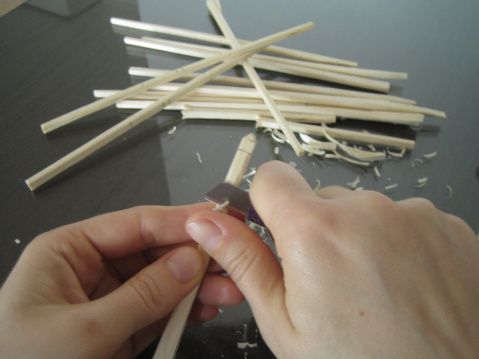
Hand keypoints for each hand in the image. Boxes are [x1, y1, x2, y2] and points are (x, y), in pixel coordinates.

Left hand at [0, 204, 242, 358]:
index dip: (179, 222)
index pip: (134, 224)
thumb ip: (142, 295)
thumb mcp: (84, 332)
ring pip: (161, 283)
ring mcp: (107, 300)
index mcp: (69, 251)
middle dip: (194, 260)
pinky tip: (207, 309)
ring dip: (196, 287)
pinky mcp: (118, 328)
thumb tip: (192, 261)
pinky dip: (183, 312)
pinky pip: (157, 312)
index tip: (219, 220)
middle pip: (153, 253)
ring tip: (230, 291)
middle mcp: (90, 268)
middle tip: (233, 263)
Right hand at [185, 161, 478, 358]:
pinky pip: (403, 218)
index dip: (266, 202)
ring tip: (373, 287)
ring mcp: (412, 212)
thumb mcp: (285, 324)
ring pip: (362, 209)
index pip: (271, 177)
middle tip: (330, 281)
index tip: (274, 229)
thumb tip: (205, 222)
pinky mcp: (445, 222)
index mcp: (315, 231)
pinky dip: (397, 242)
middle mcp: (367, 208)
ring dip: (358, 237)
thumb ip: (242, 262)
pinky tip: (405, 283)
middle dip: (315, 229)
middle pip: (319, 198)